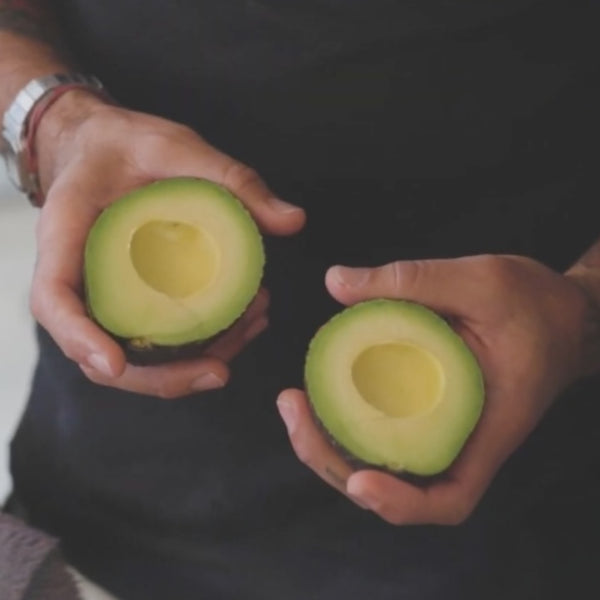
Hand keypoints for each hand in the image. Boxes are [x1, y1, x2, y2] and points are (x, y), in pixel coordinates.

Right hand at [29, 90, 305, 396]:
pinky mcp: (130, 297)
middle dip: (158, 375)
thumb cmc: (128, 145)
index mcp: (68, 234)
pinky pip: (153, 336)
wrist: (104, 148)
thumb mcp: (177, 147)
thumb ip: (232, 180)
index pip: (54, 298)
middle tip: (220, 371)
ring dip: (189, 362)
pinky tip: (245, 321)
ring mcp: (103, 293)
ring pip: (131, 354)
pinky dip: (197, 342)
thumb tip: (293, 221)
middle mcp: (78, 276)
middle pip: (95, 351)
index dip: (79, 338)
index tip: (114, 364)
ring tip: (249, 329)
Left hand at [277, 254, 593, 523]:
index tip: (359, 483)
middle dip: (335, 465)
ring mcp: (442, 428)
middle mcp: (461, 439)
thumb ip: (412, 280)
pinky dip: (346, 421)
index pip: (450, 498)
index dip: (402, 504)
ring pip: (381, 462)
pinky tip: (320, 390)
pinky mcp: (427, 409)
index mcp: (489, 425)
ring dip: (331, 447)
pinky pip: (383, 429)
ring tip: (293, 404)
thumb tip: (335, 281)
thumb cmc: (533, 304)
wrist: (559, 315)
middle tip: (292, 411)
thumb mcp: (481, 280)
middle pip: (397, 487)